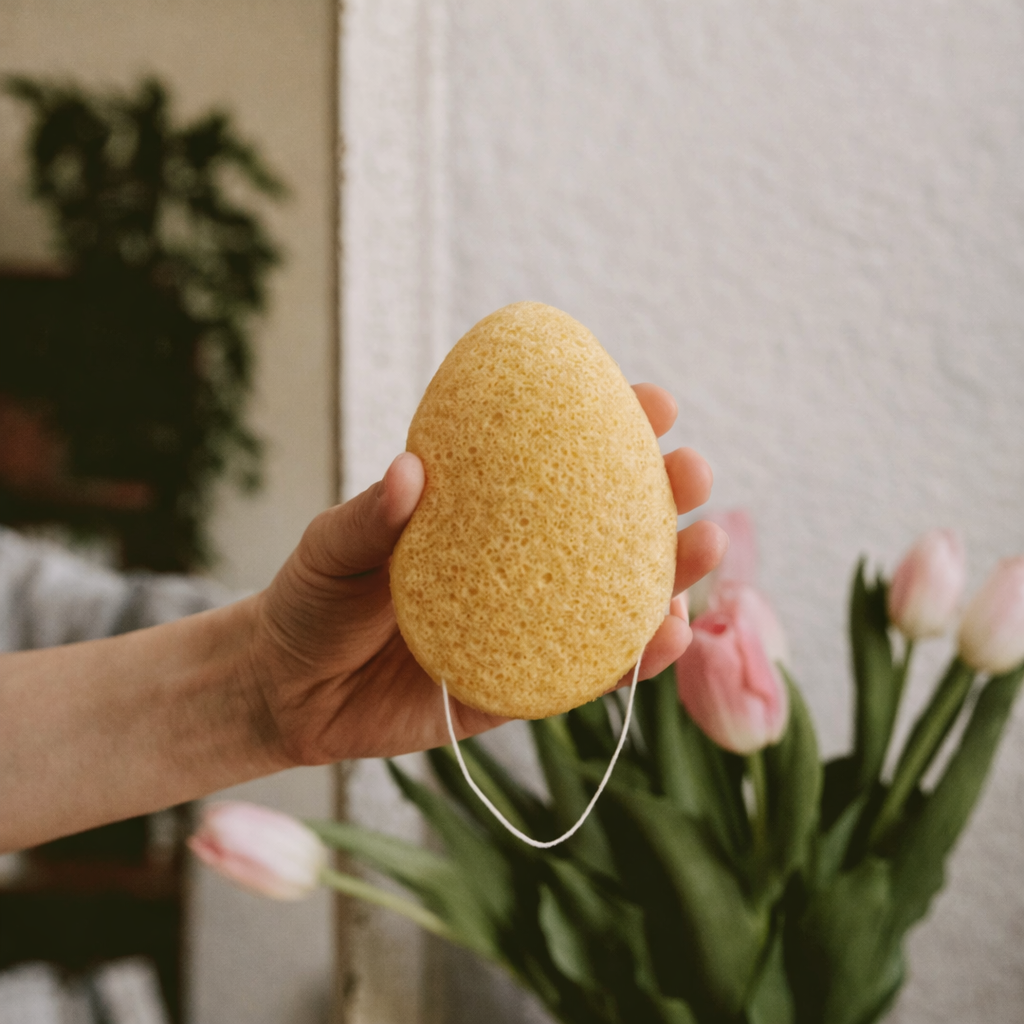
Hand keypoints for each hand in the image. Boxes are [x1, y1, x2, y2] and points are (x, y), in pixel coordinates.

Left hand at [249, 384, 726, 762]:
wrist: (289, 690)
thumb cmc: (313, 601)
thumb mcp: (331, 547)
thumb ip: (369, 515)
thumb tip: (412, 471)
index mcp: (481, 515)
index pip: (553, 465)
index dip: (611, 430)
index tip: (653, 403)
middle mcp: (516, 565)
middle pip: (607, 527)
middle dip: (662, 495)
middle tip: (692, 471)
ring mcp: (527, 626)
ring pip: (615, 599)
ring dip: (670, 576)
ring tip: (706, 547)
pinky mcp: (522, 688)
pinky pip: (587, 674)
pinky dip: (633, 660)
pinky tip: (668, 634)